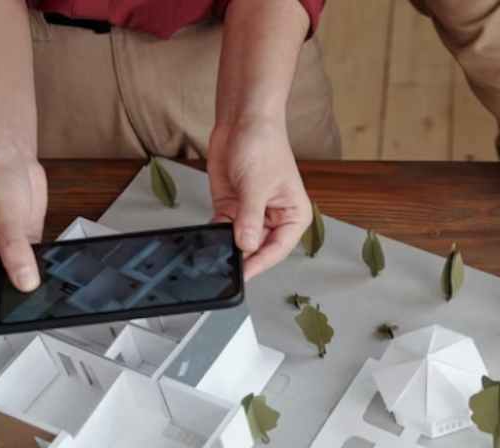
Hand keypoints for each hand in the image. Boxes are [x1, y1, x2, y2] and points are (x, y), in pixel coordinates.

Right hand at [0, 147, 46, 320]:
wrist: (8, 153)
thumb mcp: (4, 217)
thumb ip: (16, 253)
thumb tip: (26, 283)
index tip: (14, 315)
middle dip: (13, 300)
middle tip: (36, 301)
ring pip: (13, 286)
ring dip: (28, 285)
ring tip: (45, 281)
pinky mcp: (19, 247)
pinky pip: (30, 269)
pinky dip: (39, 271)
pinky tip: (50, 267)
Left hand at [208, 119, 310, 279]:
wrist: (242, 120)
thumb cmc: (263, 144)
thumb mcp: (256, 185)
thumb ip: (250, 219)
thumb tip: (246, 247)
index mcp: (293, 215)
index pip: (277, 249)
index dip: (259, 263)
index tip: (242, 274)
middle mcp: (274, 218)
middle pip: (257, 249)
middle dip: (241, 256)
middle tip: (223, 267)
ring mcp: (251, 214)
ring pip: (238, 242)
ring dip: (225, 246)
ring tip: (212, 254)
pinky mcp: (231, 207)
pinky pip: (222, 229)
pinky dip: (214, 234)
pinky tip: (206, 239)